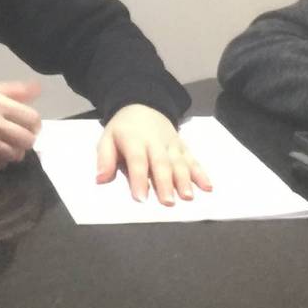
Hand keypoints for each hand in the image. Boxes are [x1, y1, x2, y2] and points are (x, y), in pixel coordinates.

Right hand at [0, 81, 41, 170]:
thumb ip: (13, 90)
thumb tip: (39, 89)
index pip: (33, 119)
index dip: (33, 125)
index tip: (26, 126)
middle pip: (28, 140)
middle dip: (25, 140)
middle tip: (15, 138)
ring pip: (15, 155)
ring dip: (12, 152)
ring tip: (0, 145)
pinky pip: (0, 166)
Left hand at [96, 104, 212, 204]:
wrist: (143, 104)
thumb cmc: (123, 129)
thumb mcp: (107, 138)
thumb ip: (104, 159)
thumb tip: (100, 180)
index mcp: (134, 140)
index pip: (137, 161)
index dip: (139, 179)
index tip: (141, 199)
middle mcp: (155, 142)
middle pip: (161, 163)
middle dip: (165, 183)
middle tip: (168, 202)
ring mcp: (171, 143)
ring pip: (179, 162)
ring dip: (185, 180)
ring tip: (188, 197)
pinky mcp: (182, 145)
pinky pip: (193, 159)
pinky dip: (201, 172)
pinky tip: (207, 186)